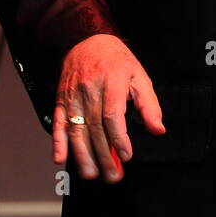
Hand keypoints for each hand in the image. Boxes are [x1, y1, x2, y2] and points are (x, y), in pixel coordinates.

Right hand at [52, 33, 164, 182]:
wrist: (87, 41)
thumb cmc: (117, 62)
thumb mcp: (140, 78)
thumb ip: (149, 106)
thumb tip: (158, 130)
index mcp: (112, 82)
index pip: (112, 115)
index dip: (119, 138)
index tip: (126, 156)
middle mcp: (90, 90)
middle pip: (94, 127)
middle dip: (103, 155)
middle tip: (112, 175)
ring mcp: (73, 95)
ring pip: (76, 129)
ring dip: (82, 155)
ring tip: (90, 174)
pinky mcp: (61, 100)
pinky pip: (58, 122)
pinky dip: (57, 142)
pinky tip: (60, 158)